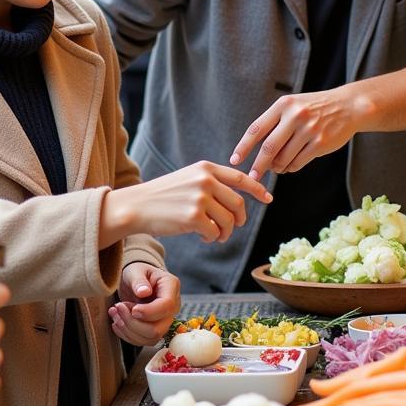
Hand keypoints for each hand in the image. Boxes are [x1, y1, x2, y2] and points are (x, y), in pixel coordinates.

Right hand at [104, 161, 271, 243]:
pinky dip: (212, 238)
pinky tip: (203, 236)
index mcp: (205, 168)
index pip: (240, 178)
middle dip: (239, 219)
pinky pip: (214, 232)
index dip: (258, 189)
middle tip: (232, 228)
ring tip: (215, 235)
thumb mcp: (188, 178)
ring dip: (225, 232)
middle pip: (238, 203)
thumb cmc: (163, 196)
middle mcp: (205, 180)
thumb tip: (239, 199)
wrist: (137, 206)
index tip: (268, 198)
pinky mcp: (193, 217)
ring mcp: (199, 198)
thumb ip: (212, 182)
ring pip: (229, 221)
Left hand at [109, 263, 180, 345]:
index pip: (166, 306)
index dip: (148, 312)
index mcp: (171, 287)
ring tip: (114, 313)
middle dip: (133, 323)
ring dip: (128, 329)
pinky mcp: (156, 329)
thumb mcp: (135, 270)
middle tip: (117, 307)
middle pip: (158, 328)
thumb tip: (144, 292)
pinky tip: (117, 323)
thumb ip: (139, 280)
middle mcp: (173, 306)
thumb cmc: (138, 272)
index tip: (132, 309)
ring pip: (150, 338)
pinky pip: (143, 341)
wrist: (137, 281)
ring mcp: (165, 320)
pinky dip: (127, 335)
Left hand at [229, 87, 365, 180]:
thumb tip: (255, 152)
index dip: (244, 146)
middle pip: (268, 147)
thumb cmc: (313, 109)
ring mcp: (309, 130)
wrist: (347, 106)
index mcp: (283, 105)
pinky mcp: (320, 143)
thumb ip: (274, 124)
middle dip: (258, 165)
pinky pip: (297, 163)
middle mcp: (295, 116)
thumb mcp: (292, 106)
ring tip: (276, 167)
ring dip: (276, 167)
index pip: (257, 128)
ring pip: (283, 158)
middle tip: (251, 176)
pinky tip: (289, 165)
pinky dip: (290, 168)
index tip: (234, 160)